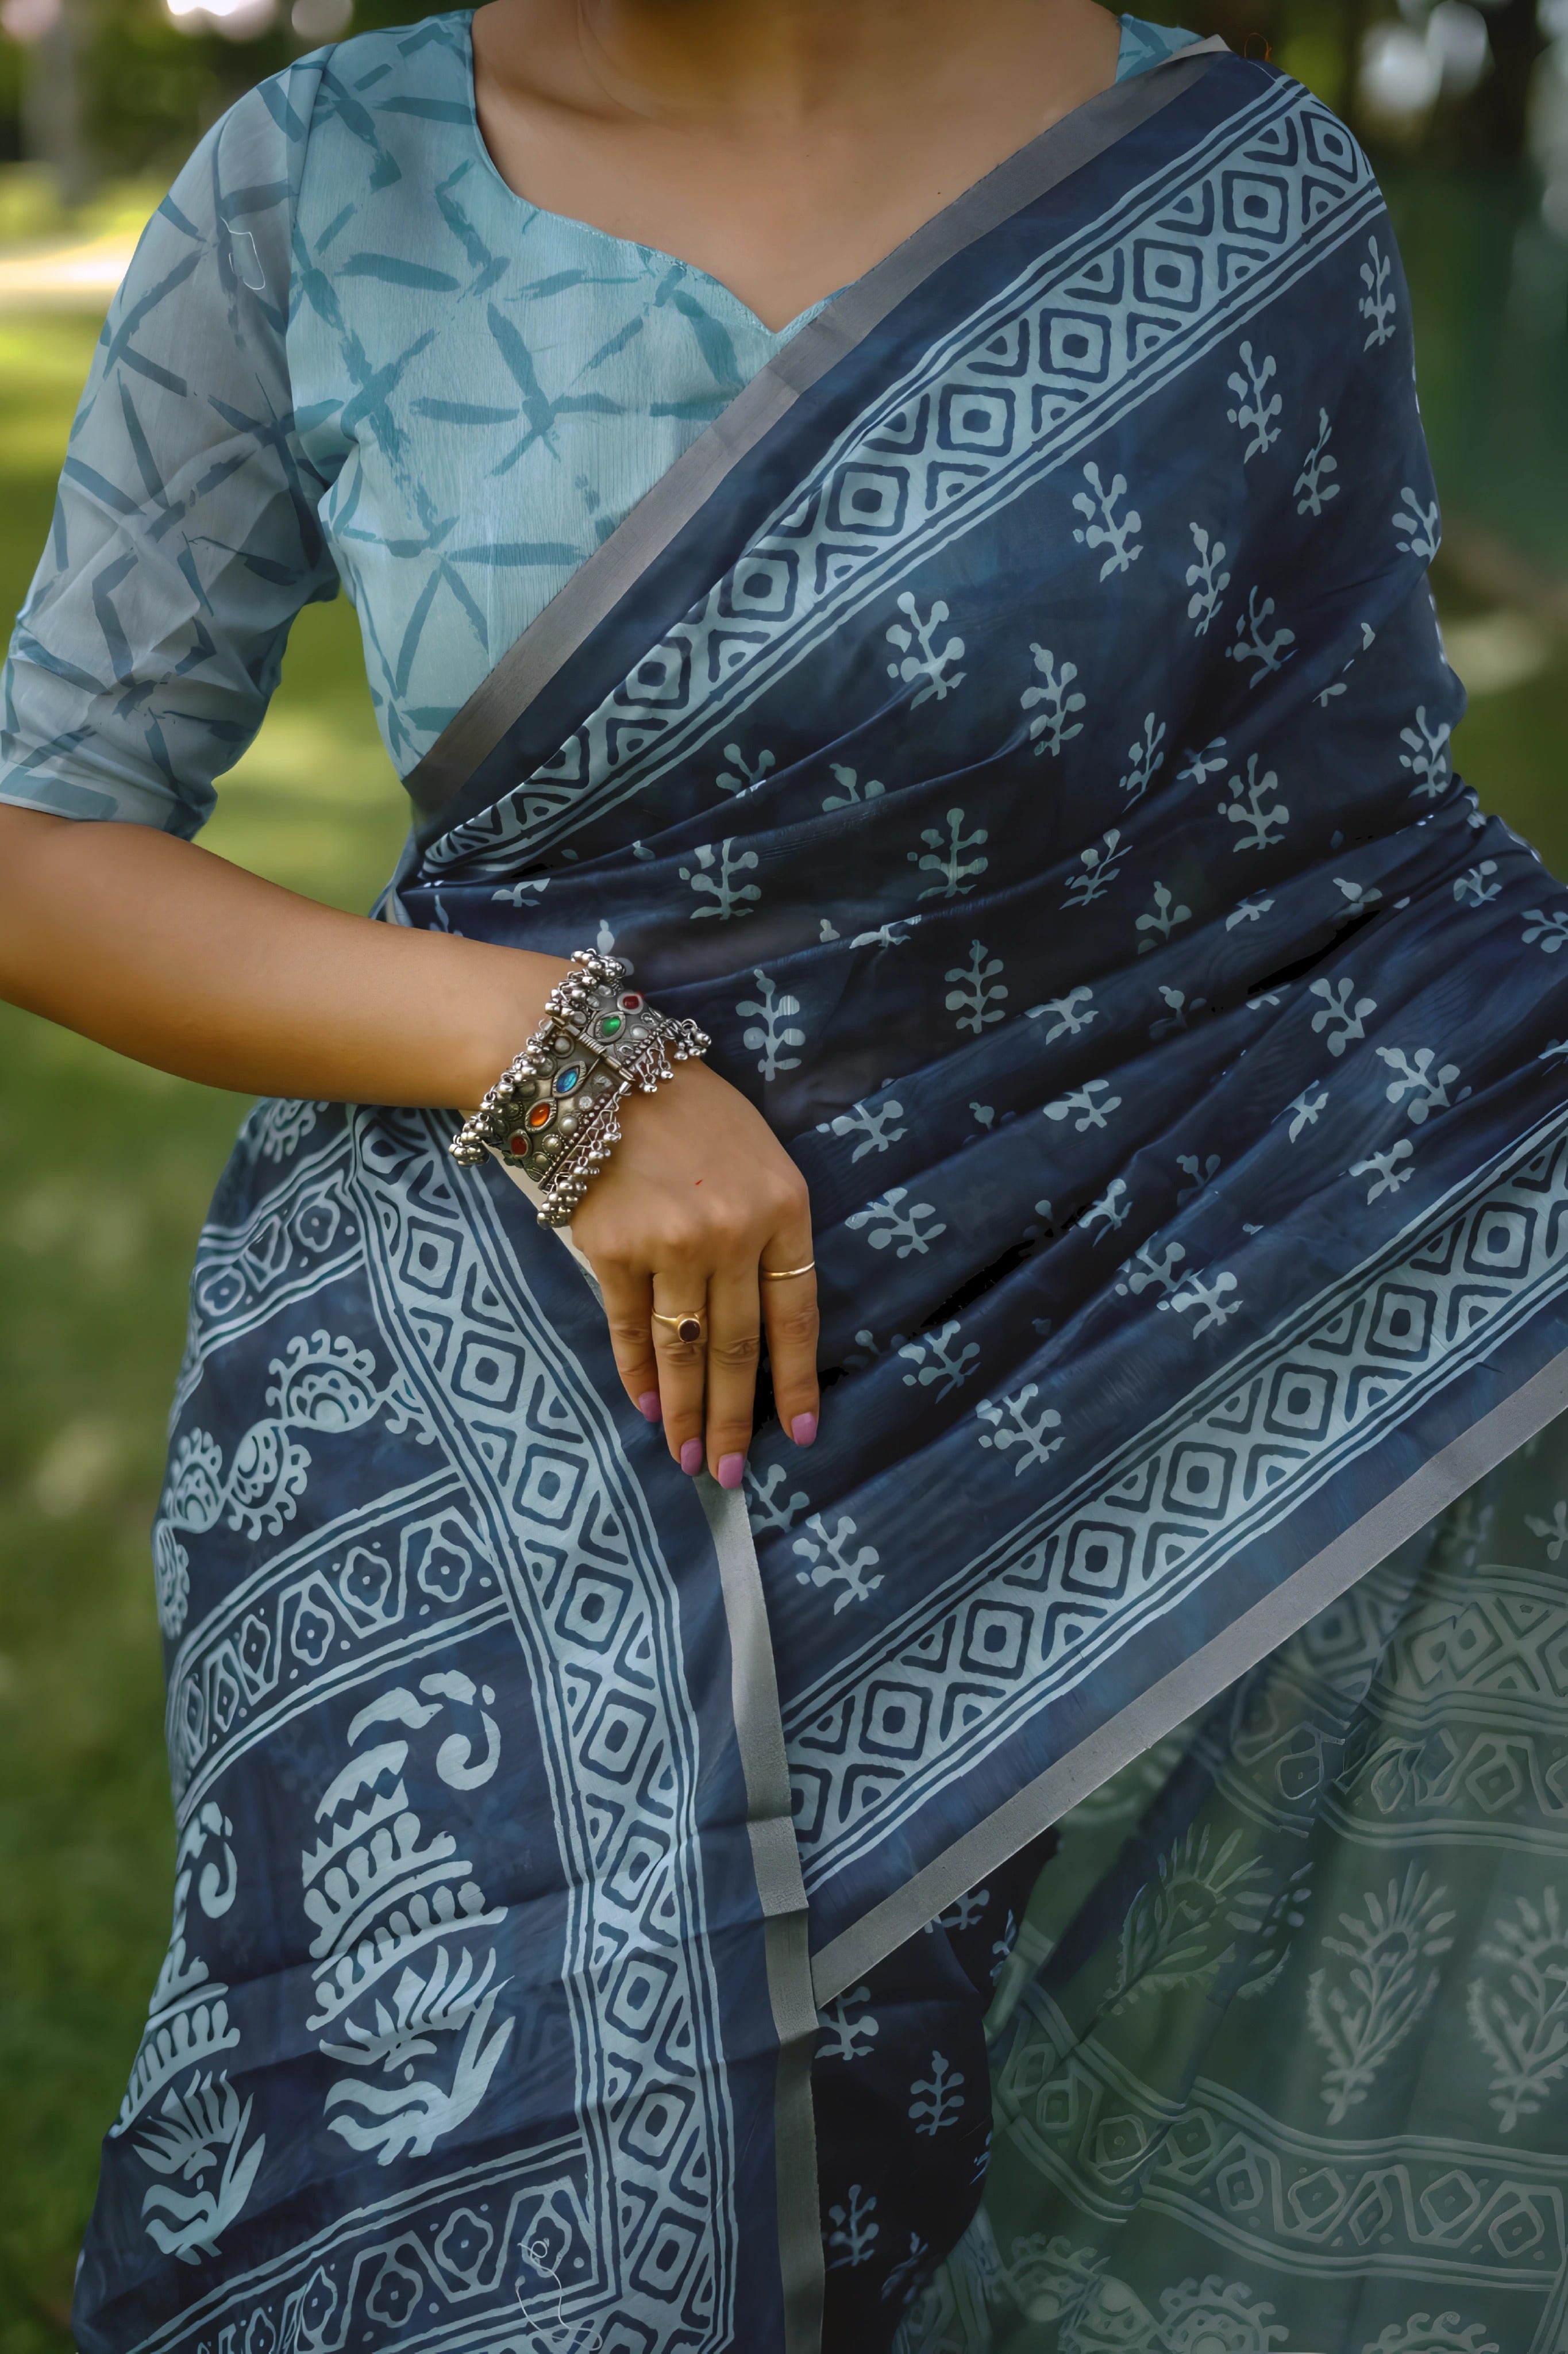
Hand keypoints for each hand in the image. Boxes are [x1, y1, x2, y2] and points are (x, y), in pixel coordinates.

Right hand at [570, 1059, 819, 1485]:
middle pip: (738, 1346)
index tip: (798, 1434)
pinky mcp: (613, 1249)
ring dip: (685, 1412)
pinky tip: (645, 1406)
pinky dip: (638, 1371)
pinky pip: (631, 1327)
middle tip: (731, 1472)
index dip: (795, 1382)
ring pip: (684, 1348)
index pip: (796, 1316)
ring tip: (688, 1458)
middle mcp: (734, 1232)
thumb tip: (759, 1319)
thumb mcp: (754, 1152)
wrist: (593, 1068)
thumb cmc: (682, 1107)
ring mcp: (672, 1243)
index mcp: (784, 1207)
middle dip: (734, 1418)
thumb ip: (764, 1227)